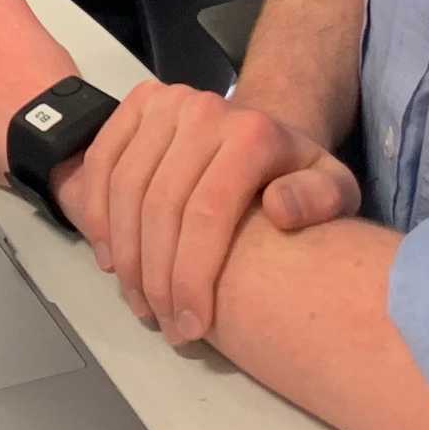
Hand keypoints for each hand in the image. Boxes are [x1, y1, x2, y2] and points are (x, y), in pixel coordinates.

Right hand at [79, 83, 358, 344]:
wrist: (261, 135)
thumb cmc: (293, 177)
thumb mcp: (331, 190)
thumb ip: (319, 200)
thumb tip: (279, 209)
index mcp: (253, 133)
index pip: (207, 212)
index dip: (192, 276)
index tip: (191, 326)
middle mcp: (205, 109)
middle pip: (161, 205)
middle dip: (155, 277)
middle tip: (162, 323)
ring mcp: (166, 102)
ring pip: (125, 189)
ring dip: (124, 255)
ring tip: (139, 301)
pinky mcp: (136, 104)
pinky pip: (102, 165)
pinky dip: (97, 216)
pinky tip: (112, 260)